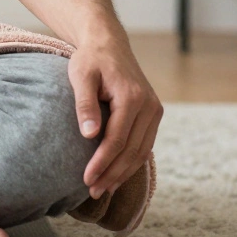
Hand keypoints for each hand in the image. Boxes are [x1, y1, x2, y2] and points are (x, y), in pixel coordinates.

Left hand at [68, 36, 162, 198]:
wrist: (109, 44)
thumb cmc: (90, 59)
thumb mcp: (81, 76)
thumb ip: (85, 105)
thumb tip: (89, 136)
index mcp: (132, 97)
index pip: (117, 140)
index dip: (102, 163)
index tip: (86, 179)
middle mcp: (149, 106)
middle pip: (132, 151)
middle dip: (112, 174)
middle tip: (93, 192)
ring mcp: (155, 111)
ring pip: (141, 152)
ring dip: (123, 173)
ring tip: (103, 189)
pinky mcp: (153, 114)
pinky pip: (144, 144)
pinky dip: (131, 163)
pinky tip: (116, 175)